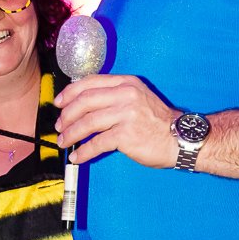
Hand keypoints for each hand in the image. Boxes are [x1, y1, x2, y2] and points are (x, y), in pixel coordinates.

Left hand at [56, 75, 177, 168]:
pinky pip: (97, 143)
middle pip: (84, 101)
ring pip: (87, 122)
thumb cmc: (157, 122)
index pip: (90, 83)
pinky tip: (77, 156)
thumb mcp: (137, 98)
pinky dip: (83, 151)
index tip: (58, 103)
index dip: (69, 93)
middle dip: (67, 115)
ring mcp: (126, 114)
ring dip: (71, 133)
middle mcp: (125, 94)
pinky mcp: (126, 135)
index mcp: (126, 83)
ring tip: (64, 142)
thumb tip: (83, 106)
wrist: (180, 139)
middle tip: (59, 126)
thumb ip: (114, 97)